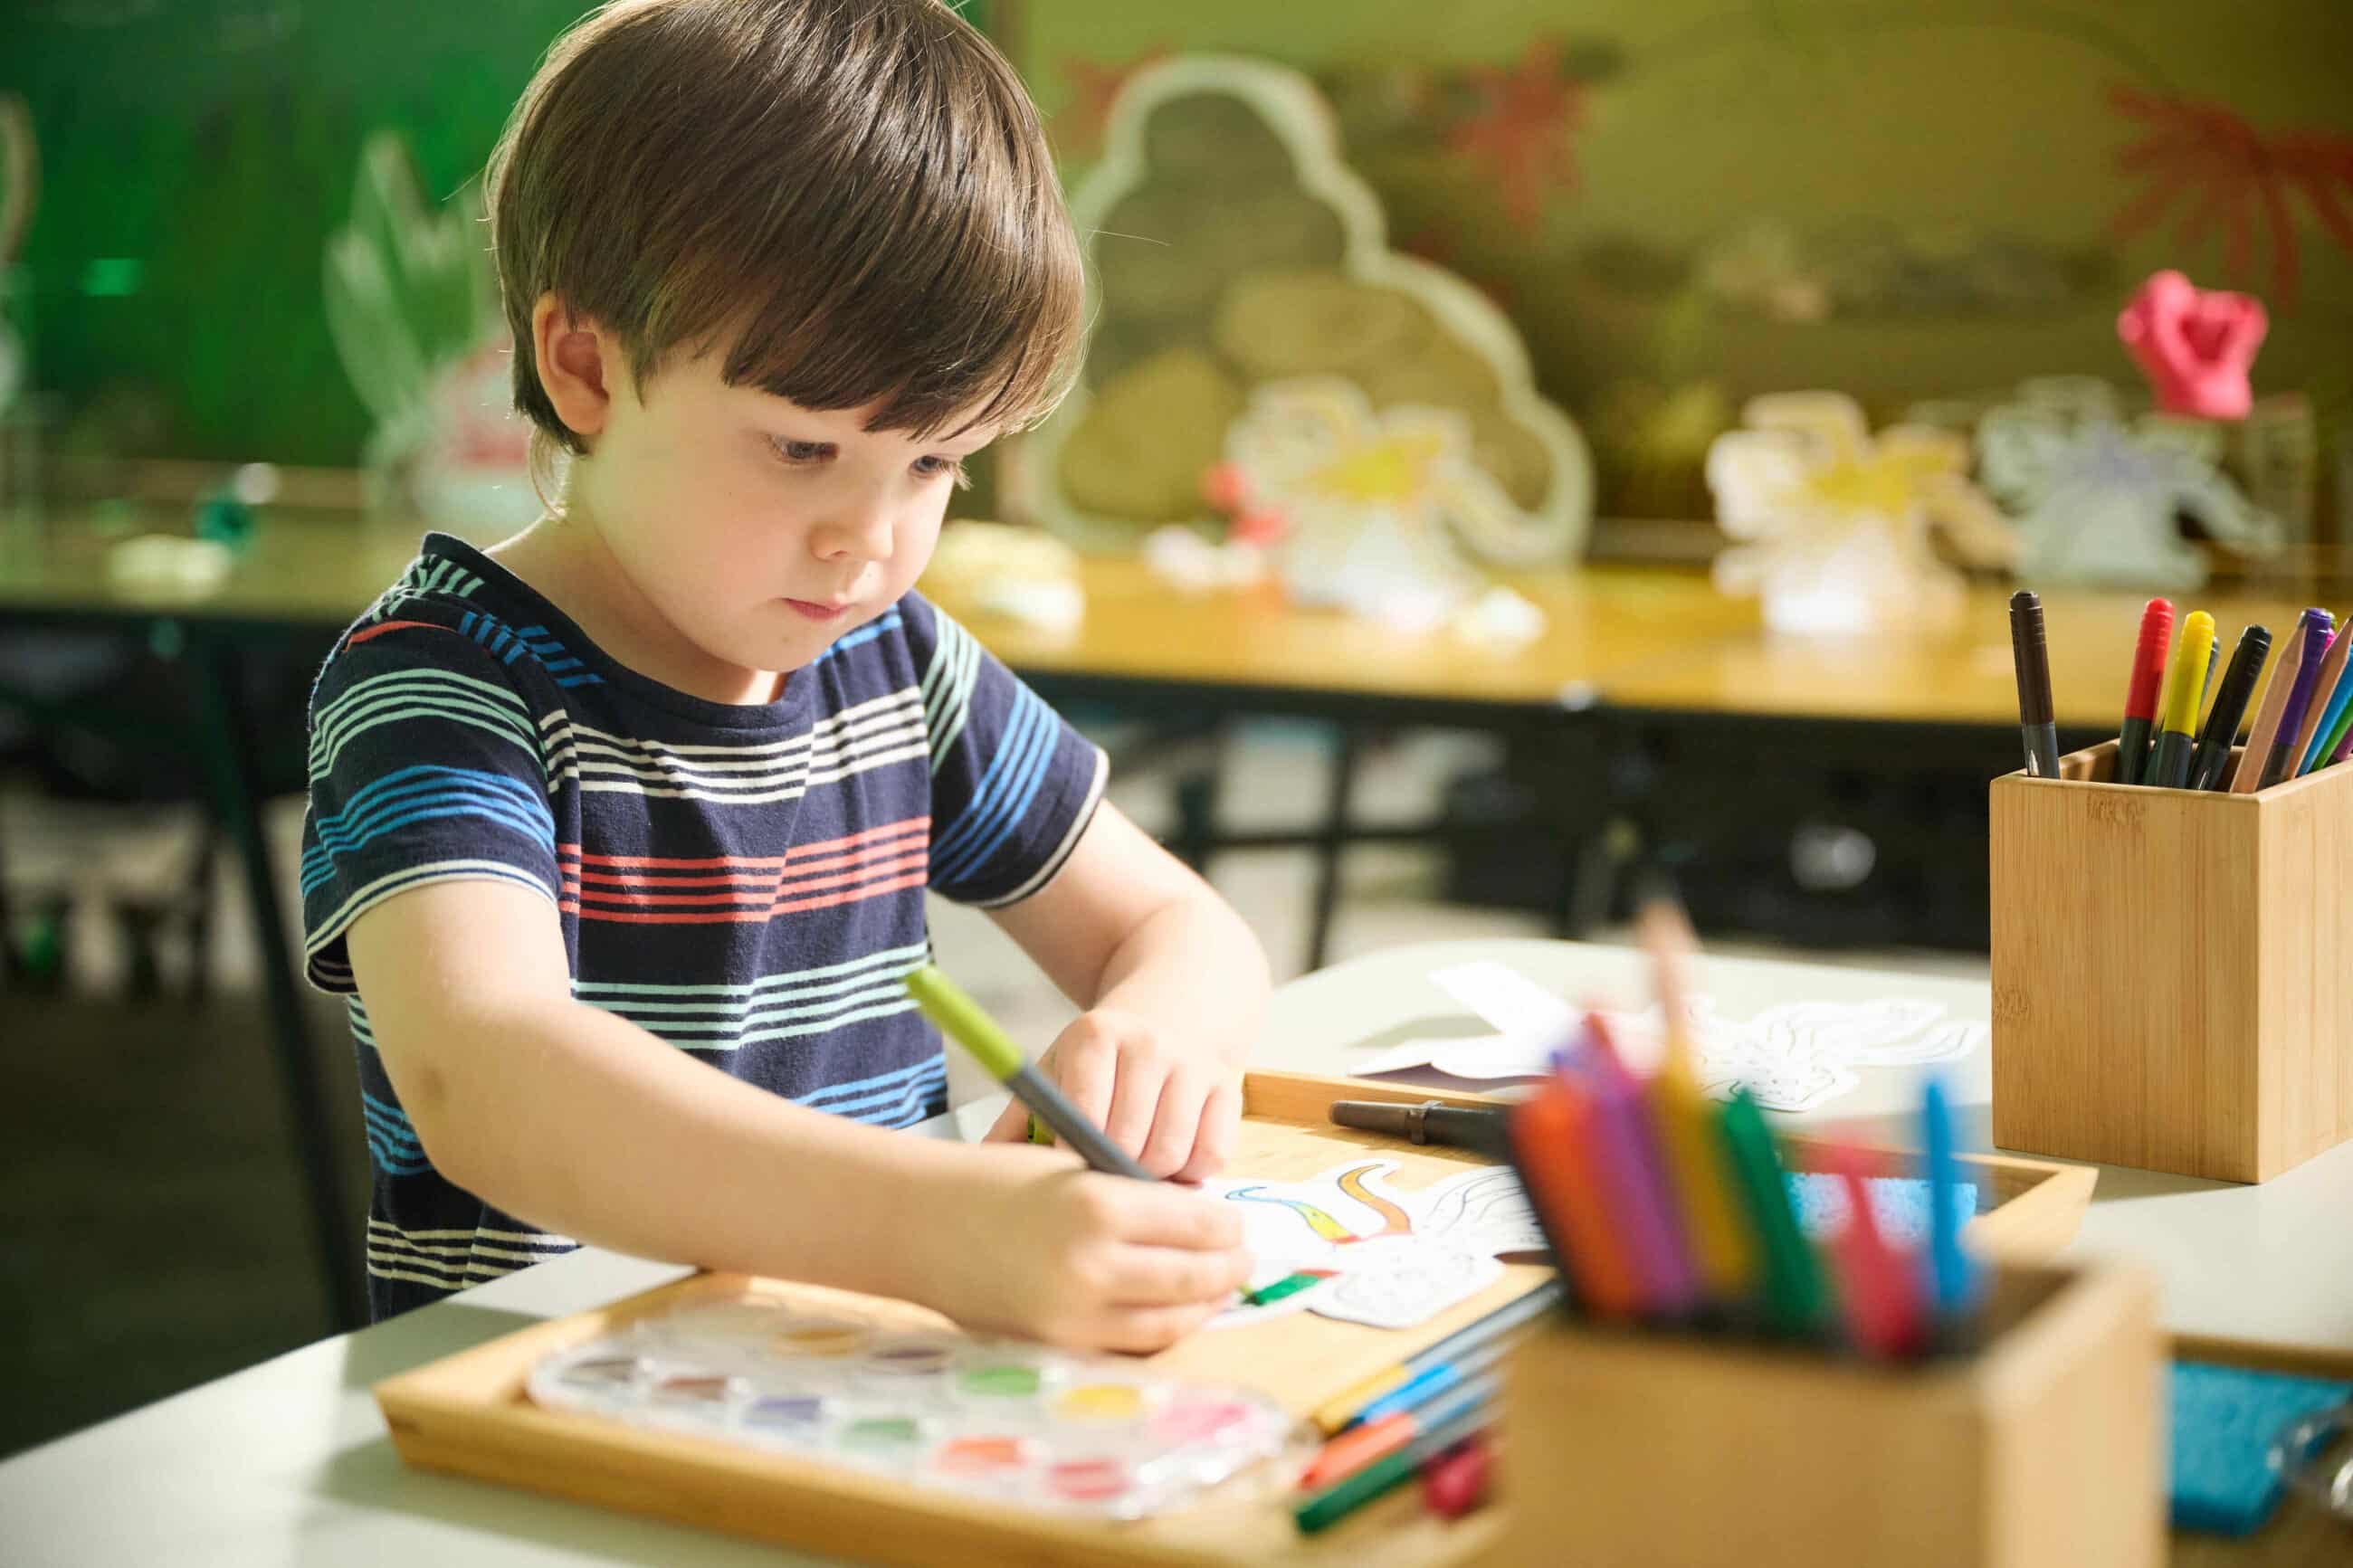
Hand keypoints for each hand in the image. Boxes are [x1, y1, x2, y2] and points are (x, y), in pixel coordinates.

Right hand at [919, 1143, 1252, 1349]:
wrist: (916, 1224)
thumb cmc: (993, 1182)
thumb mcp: (1072, 1166)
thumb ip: (1132, 1196)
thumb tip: (1201, 1221)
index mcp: (1099, 1205)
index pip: (1197, 1221)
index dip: (1226, 1224)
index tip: (1235, 1221)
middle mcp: (1092, 1265)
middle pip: (1195, 1274)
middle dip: (1229, 1266)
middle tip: (1243, 1256)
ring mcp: (1074, 1315)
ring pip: (1171, 1318)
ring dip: (1205, 1303)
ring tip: (1219, 1287)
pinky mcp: (1057, 1346)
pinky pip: (1130, 1344)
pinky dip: (1163, 1328)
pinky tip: (1174, 1311)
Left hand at [983, 1008, 1241, 1180]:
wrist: (1179, 998)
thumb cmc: (1105, 1052)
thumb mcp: (1058, 1065)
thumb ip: (1021, 1118)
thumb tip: (983, 1168)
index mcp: (1095, 1036)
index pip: (1083, 1116)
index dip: (1073, 1158)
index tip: (1064, 1180)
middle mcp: (1148, 1045)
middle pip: (1128, 1143)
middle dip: (1112, 1174)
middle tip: (1101, 1183)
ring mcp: (1193, 1065)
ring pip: (1172, 1155)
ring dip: (1152, 1178)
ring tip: (1135, 1172)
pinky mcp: (1230, 1086)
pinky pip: (1212, 1155)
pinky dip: (1192, 1173)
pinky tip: (1173, 1163)